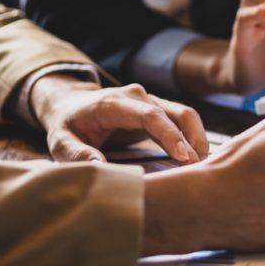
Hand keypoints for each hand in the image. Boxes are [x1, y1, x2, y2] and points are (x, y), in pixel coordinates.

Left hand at [30, 74, 207, 162]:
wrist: (70, 104)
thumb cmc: (68, 126)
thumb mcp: (60, 142)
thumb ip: (76, 153)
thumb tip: (101, 166)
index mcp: (114, 103)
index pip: (150, 116)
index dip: (170, 135)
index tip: (184, 157)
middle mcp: (138, 97)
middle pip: (177, 113)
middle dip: (193, 140)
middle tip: (201, 168)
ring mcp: (151, 101)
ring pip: (186, 115)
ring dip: (198, 139)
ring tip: (204, 166)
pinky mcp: (159, 110)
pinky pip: (183, 121)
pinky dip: (194, 138)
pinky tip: (197, 159)